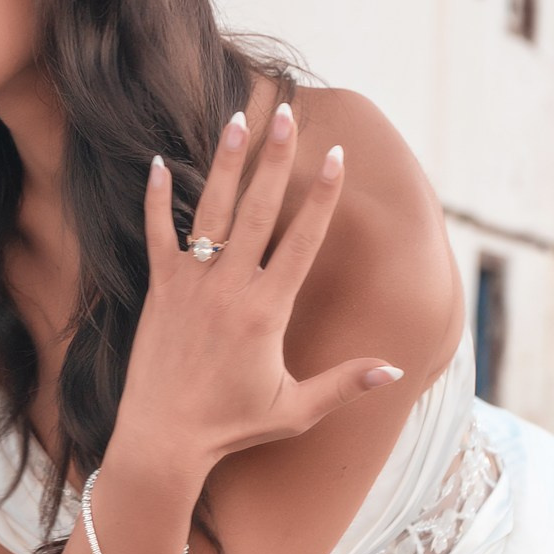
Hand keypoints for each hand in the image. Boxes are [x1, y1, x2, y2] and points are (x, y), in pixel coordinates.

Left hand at [122, 104, 401, 477]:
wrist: (163, 439)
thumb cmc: (232, 426)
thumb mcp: (297, 409)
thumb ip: (345, 384)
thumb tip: (396, 369)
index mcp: (268, 311)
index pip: (302, 241)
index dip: (321, 196)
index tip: (336, 156)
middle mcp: (230, 288)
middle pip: (258, 211)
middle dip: (275, 159)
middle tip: (286, 114)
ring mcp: (191, 285)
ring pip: (211, 211)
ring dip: (225, 163)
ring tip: (237, 119)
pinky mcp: (160, 290)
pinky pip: (157, 235)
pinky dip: (158, 199)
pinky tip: (160, 162)